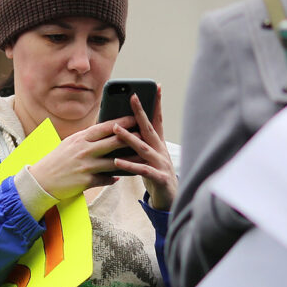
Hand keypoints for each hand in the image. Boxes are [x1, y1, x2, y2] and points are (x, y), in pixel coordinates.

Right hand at [28, 115, 138, 199]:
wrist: (41, 180)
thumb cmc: (57, 160)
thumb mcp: (70, 144)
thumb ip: (88, 138)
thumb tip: (105, 131)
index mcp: (80, 138)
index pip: (105, 127)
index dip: (122, 122)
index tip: (135, 117)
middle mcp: (84, 150)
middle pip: (114, 142)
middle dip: (132, 138)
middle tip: (146, 135)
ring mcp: (86, 166)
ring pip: (115, 162)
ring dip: (130, 160)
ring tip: (143, 158)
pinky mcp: (86, 181)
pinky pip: (106, 179)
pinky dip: (115, 178)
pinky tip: (122, 176)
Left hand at [110, 86, 177, 209]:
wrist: (170, 199)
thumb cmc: (155, 175)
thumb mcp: (147, 157)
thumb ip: (138, 143)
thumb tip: (122, 128)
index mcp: (158, 144)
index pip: (157, 120)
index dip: (157, 103)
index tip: (156, 86)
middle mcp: (161, 150)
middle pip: (150, 128)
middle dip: (140, 112)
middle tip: (132, 97)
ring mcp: (161, 163)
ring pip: (143, 148)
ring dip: (129, 137)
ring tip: (115, 128)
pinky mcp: (159, 178)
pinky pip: (142, 170)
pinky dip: (129, 165)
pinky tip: (117, 160)